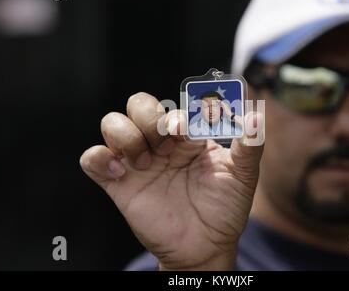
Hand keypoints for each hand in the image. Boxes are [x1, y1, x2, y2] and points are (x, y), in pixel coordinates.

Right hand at [80, 92, 263, 269]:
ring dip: (127, 135)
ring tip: (147, 163)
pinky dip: (98, 158)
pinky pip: (91, 159)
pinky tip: (119, 172)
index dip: (183, 109)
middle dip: (151, 117)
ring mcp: (137, 162)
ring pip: (112, 123)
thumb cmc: (224, 208)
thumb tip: (257, 114)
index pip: (176, 104)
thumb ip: (249, 144)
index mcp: (188, 135)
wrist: (205, 245)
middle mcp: (160, 143)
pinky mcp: (118, 183)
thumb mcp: (243, 175)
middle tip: (169, 144)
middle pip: (139, 103)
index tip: (196, 127)